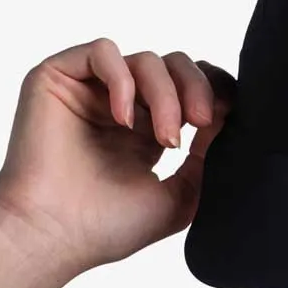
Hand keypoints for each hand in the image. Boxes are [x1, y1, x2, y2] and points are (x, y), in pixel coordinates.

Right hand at [0, 38, 236, 273]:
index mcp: (148, 130)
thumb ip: (208, 157)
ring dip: (166, 95)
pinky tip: (125, 120)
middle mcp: (122, 106)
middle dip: (197, 88)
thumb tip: (227, 118)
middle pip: (174, 66)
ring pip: (146, 60)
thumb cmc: (110, 226)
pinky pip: (103, 51)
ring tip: (166, 139)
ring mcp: (91, 91)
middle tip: (202, 121)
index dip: (215, 90)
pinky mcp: (59, 77)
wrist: (56, 236)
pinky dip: (123, 80)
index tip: (230, 113)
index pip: (190, 89)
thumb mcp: (182, 196)